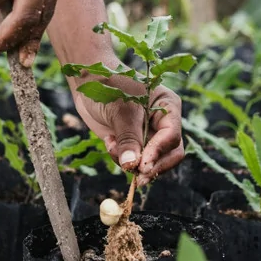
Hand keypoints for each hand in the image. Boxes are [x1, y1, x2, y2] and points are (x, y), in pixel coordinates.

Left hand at [72, 70, 185, 185]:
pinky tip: (109, 142)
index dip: (159, 152)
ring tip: (112, 146)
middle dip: (153, 166)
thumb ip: (128, 139)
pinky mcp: (133, 144)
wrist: (88, 82)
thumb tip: (132, 166)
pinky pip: (134, 162)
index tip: (143, 165)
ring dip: (132, 162)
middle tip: (138, 178)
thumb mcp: (120, 111)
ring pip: (152, 162)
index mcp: (168, 106)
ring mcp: (149, 135)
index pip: (172, 136)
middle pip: (171, 154)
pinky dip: (121, 158)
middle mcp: (163, 123)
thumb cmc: (108, 86)